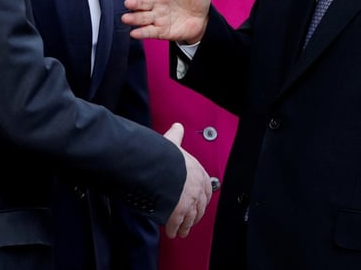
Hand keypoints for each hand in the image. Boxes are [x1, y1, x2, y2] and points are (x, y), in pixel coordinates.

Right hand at [123, 0, 211, 42]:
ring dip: (134, 18)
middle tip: (128, 3)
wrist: (204, 18)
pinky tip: (134, 33)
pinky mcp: (161, 31)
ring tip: (126, 18)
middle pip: (143, 2)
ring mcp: (158, 17)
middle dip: (135, 3)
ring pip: (143, 17)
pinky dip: (142, 32)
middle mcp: (157, 3)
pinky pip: (150, 32)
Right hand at [161, 123, 211, 237]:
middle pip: (200, 206)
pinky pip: (177, 224)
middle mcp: (195, 187)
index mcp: (197, 171)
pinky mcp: (177, 212)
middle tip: (191, 220)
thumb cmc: (163, 155)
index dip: (203, 197)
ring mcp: (188, 201)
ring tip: (181, 230)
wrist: (154, 166)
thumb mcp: (171, 143)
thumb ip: (176, 137)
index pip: (207, 188)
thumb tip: (177, 127)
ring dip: (186, 225)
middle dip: (196, 215)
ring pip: (191, 218)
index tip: (200, 202)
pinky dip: (174, 229)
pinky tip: (171, 232)